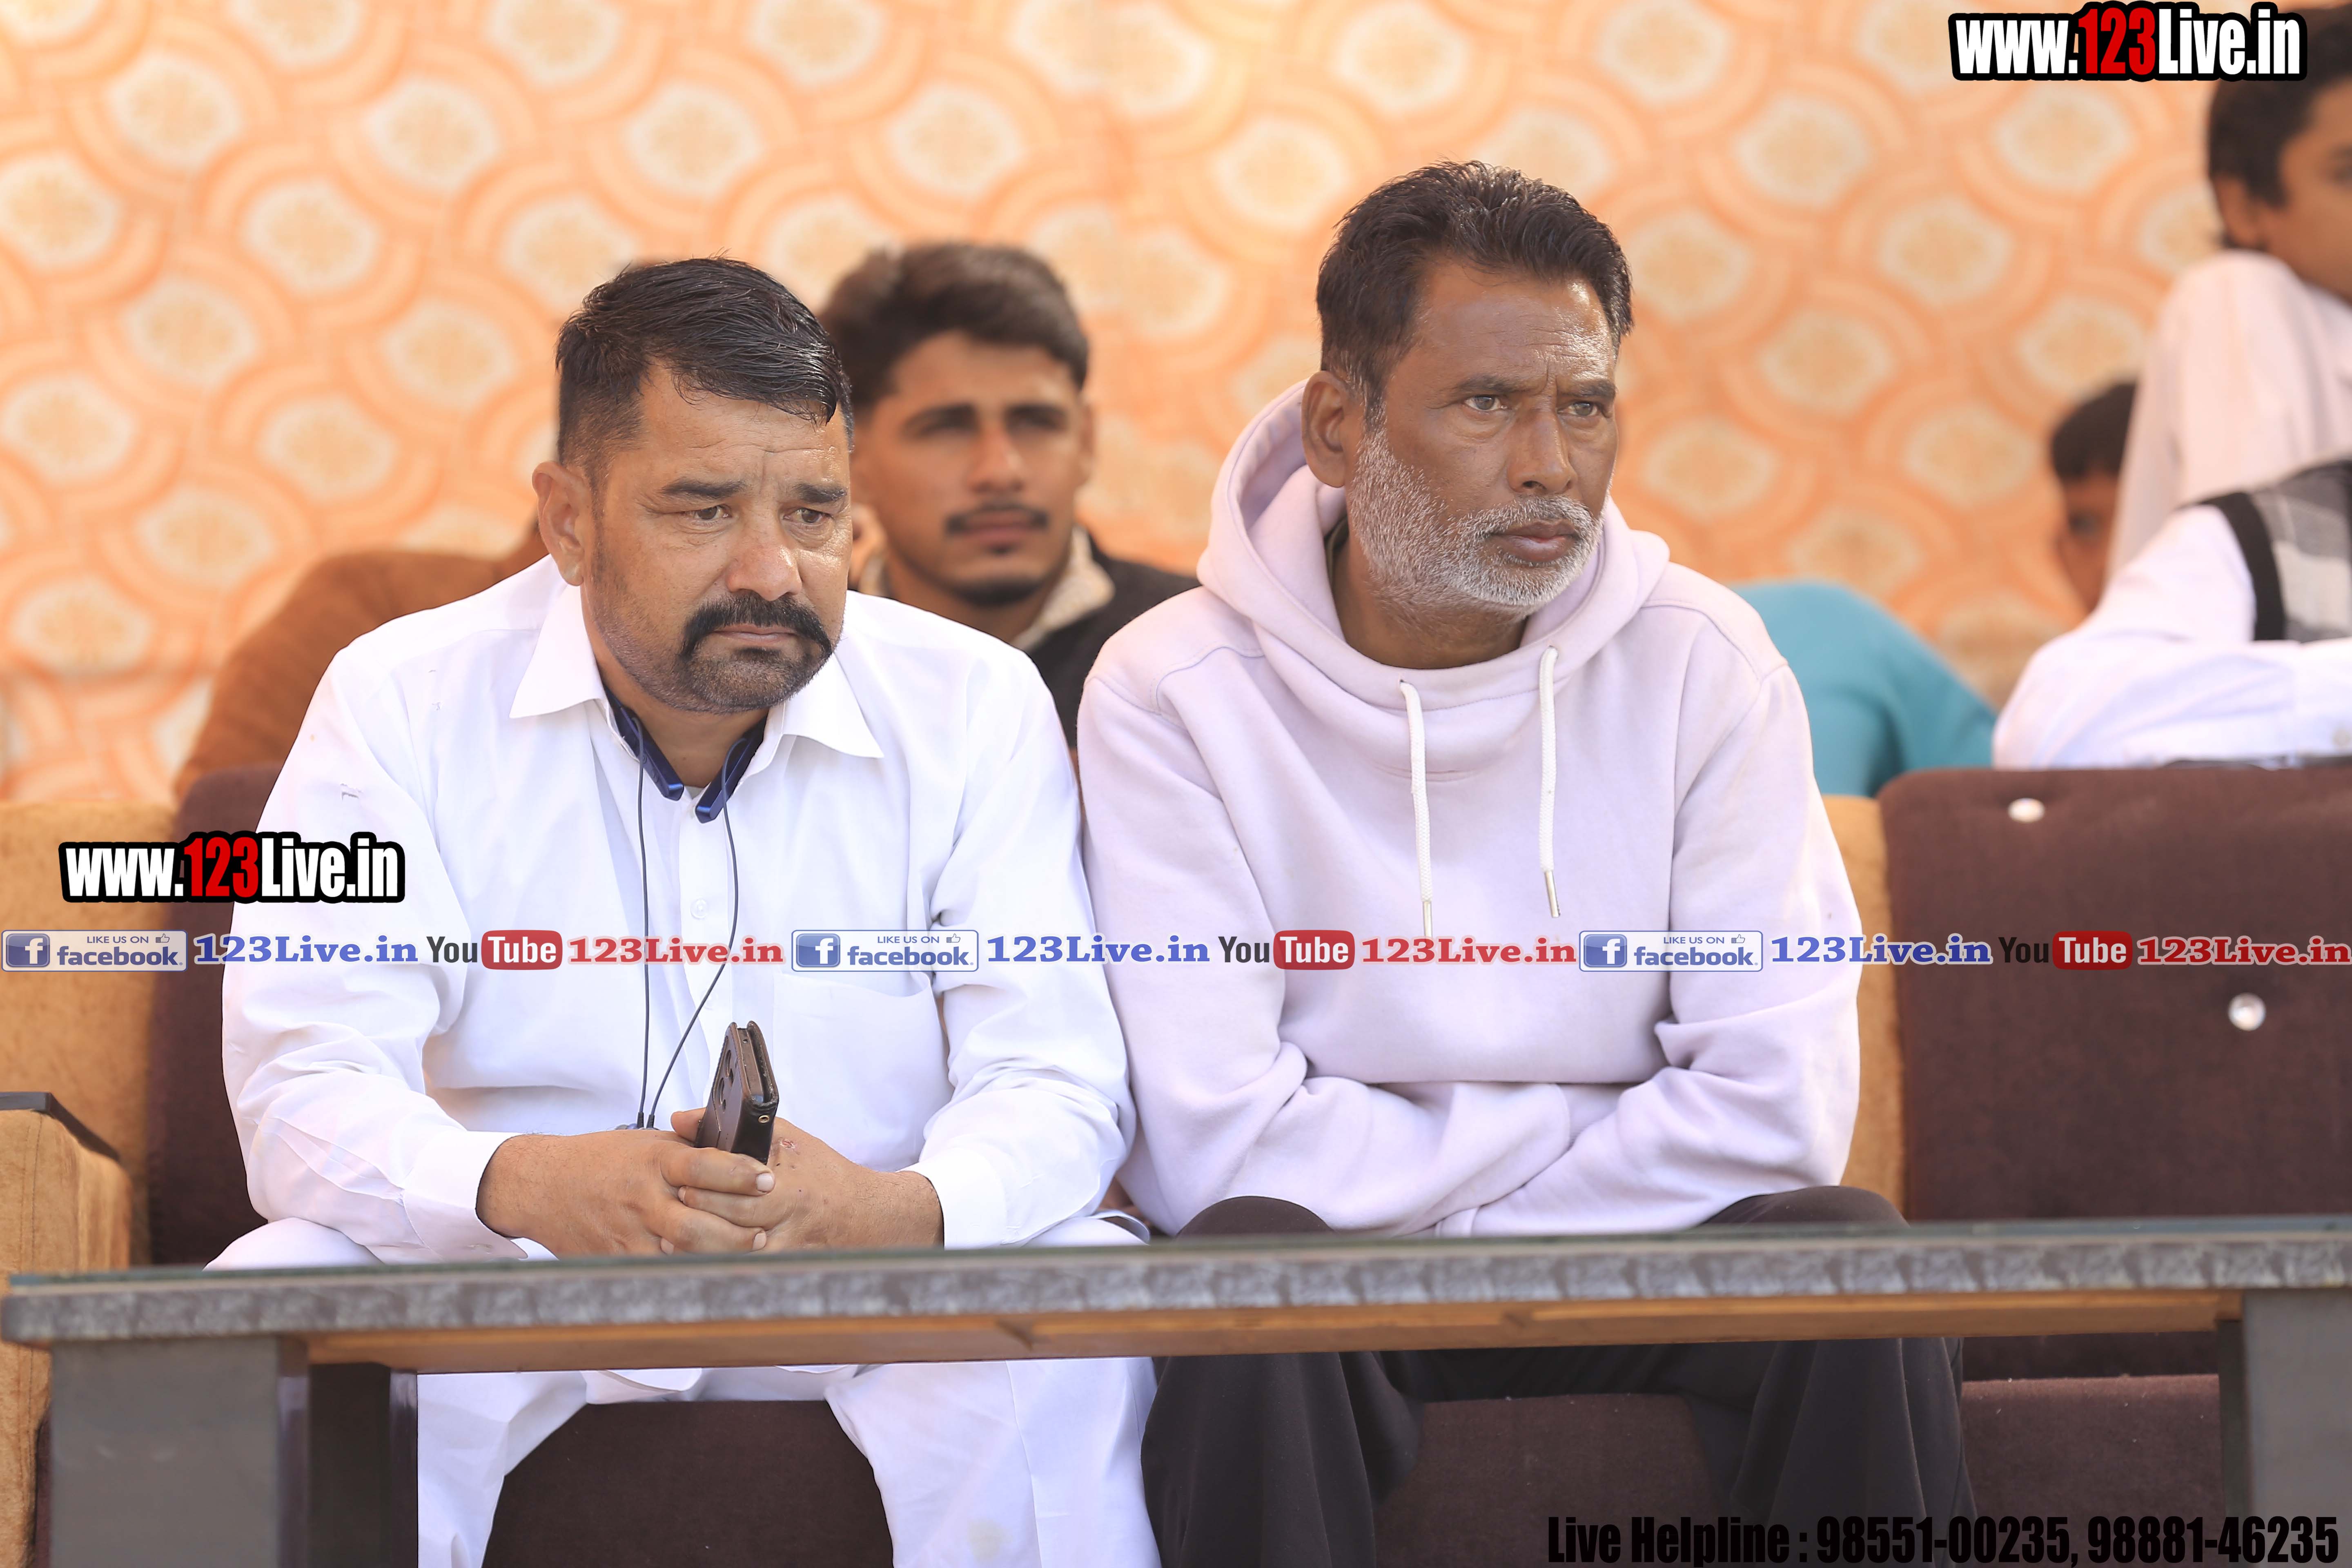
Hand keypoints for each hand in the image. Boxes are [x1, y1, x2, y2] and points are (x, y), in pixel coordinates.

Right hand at [477, 1128, 777, 1256]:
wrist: (544, 1184)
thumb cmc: (602, 1160)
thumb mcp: (647, 1143)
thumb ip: (689, 1150)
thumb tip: (740, 1149)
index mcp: (653, 1161)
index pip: (703, 1167)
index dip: (738, 1174)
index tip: (767, 1179)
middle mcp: (642, 1198)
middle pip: (695, 1223)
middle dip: (734, 1232)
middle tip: (761, 1231)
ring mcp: (628, 1232)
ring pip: (678, 1253)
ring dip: (716, 1257)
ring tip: (745, 1253)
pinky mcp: (616, 1258)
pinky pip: (656, 1271)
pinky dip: (685, 1274)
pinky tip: (709, 1275)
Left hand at [669, 1109, 943, 1249]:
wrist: (862, 1212)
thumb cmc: (822, 1170)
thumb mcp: (784, 1136)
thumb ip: (735, 1126)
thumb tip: (681, 1118)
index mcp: (789, 1182)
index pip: (740, 1186)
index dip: (707, 1186)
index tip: (680, 1183)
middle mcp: (789, 1215)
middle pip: (735, 1220)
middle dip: (700, 1213)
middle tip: (672, 1205)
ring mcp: (787, 1245)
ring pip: (738, 1251)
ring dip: (704, 1245)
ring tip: (673, 1237)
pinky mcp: (784, 1264)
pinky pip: (748, 1268)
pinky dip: (721, 1263)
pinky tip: (697, 1258)